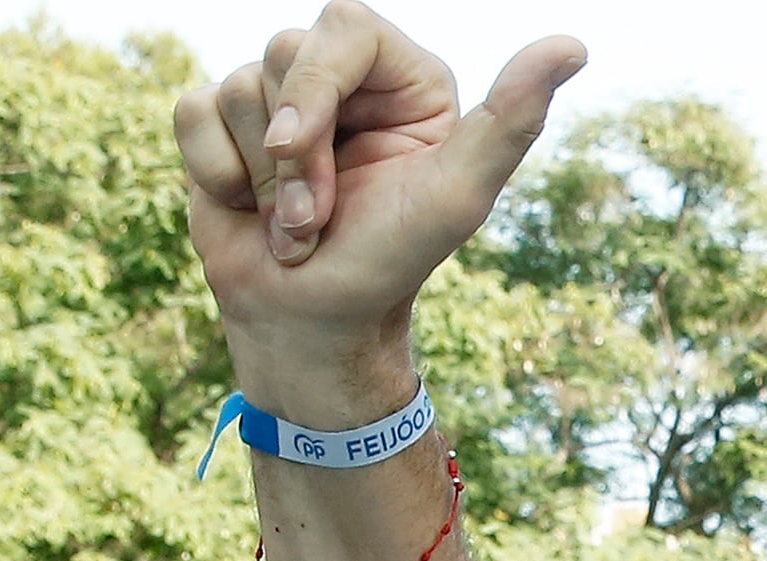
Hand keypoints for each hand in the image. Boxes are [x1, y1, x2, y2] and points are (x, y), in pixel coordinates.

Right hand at [176, 4, 585, 408]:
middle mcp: (348, 82)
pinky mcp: (226, 125)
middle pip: (284, 51)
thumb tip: (574, 46)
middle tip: (318, 215)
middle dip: (293, 148)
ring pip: (237, 84)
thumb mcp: (458, 195)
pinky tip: (249, 209)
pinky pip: (192, 108)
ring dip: (260, 175)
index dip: (316, 87)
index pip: (343, 25)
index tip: (306, 149)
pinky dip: (215, 170)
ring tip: (295, 225)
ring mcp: (283, 102)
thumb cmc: (389, 264)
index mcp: (407, 84)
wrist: (311, 324)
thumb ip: (511, 120)